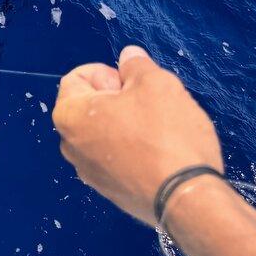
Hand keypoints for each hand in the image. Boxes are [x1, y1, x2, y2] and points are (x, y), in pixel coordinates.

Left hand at [52, 45, 222, 225]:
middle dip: (118, 98)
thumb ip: (137, 66)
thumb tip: (128, 57)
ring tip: (160, 127)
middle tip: (150, 103)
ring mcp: (87, 171)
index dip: (107, 72)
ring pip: (104, 132)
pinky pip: (115, 157)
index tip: (132, 82)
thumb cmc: (167, 136)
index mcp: (69, 115)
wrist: (186, 199)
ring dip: (127, 123)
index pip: (77, 77)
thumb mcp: (157, 84)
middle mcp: (69, 145)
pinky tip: (160, 151)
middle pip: (90, 106)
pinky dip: (132, 148)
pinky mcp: (109, 190)